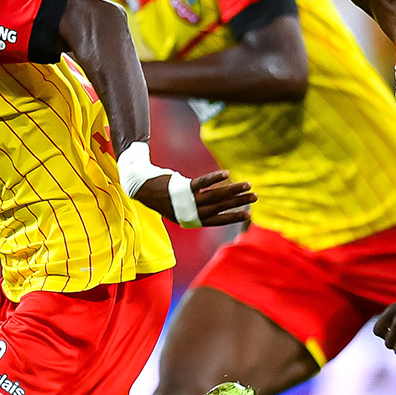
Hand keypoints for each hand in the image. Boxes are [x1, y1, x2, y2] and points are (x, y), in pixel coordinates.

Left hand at [133, 170, 253, 226]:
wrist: (140, 189)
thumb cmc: (161, 197)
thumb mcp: (178, 207)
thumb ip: (195, 206)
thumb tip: (213, 201)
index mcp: (190, 219)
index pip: (216, 220)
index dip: (232, 217)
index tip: (249, 215)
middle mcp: (190, 212)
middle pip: (219, 207)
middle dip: (238, 202)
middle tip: (255, 197)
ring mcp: (186, 200)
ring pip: (214, 196)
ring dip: (232, 190)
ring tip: (248, 186)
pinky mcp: (182, 187)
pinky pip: (201, 183)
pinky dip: (214, 179)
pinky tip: (227, 174)